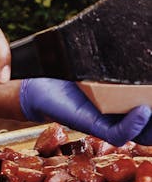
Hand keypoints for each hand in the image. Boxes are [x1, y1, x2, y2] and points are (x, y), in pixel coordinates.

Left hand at [19, 78, 151, 145]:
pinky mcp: (94, 126)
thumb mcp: (103, 67)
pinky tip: (143, 111)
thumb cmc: (73, 71)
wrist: (40, 80)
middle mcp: (123, 118)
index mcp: (128, 105)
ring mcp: (110, 123)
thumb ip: (123, 68)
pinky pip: (119, 133)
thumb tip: (143, 46)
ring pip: (142, 135)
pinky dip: (134, 124)